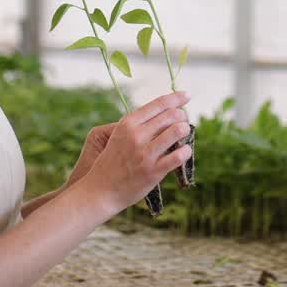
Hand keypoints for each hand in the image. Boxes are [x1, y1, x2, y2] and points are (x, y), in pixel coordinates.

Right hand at [74, 90, 192, 213]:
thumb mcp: (119, 137)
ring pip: (176, 131)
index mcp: (127, 124)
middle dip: (181, 115)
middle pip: (170, 115)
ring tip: (185, 131)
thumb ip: (138, 126)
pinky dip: (186, 151)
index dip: (176, 98)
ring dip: (185, 129)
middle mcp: (136, 135)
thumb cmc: (112, 162)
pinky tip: (186, 151)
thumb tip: (164, 115)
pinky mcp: (153, 171)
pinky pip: (178, 157)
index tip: (186, 95)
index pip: (158, 104)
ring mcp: (145, 154)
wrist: (100, 190)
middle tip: (183, 119)